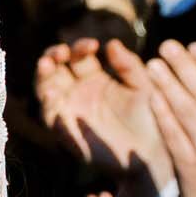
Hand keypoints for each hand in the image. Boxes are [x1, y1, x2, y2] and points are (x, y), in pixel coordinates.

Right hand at [34, 38, 168, 196]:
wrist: (153, 153)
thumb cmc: (152, 118)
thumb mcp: (144, 86)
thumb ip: (129, 65)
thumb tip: (111, 43)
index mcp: (94, 76)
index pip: (77, 56)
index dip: (80, 47)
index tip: (93, 45)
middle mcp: (77, 91)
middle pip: (54, 68)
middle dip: (53, 56)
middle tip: (60, 52)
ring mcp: (70, 110)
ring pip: (45, 87)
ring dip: (42, 75)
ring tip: (46, 64)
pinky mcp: (67, 131)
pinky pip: (50, 117)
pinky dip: (47, 105)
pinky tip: (51, 94)